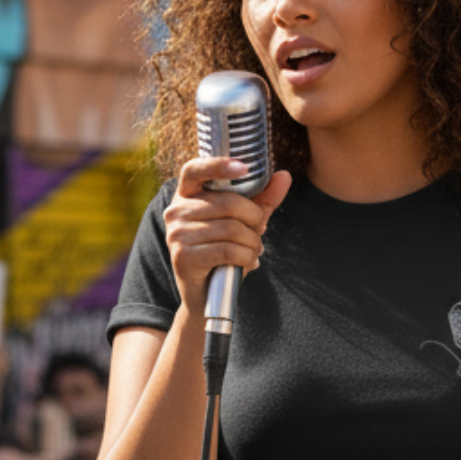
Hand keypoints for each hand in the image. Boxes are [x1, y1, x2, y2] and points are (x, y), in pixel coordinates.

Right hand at [163, 158, 291, 316]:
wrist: (206, 295)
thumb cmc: (223, 252)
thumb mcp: (244, 222)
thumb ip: (262, 199)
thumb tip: (284, 176)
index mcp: (186, 195)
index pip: (195, 169)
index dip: (219, 165)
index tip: (245, 167)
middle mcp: (176, 211)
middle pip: (228, 202)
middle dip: (254, 218)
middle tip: (259, 232)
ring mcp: (176, 234)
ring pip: (231, 229)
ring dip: (253, 242)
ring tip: (254, 251)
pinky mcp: (183, 257)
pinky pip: (227, 250)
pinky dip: (247, 257)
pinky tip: (249, 262)